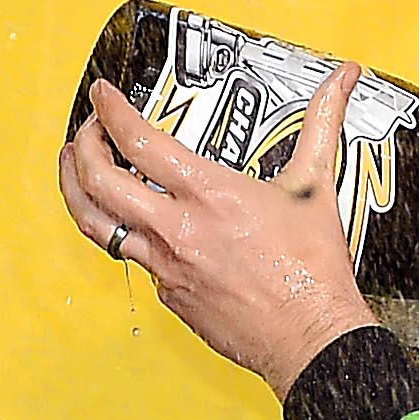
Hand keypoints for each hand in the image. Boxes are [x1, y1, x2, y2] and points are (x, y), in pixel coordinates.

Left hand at [58, 67, 377, 398]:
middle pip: (98, 180)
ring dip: (76, 191)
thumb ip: (323, 123)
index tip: (103, 96)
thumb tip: (342, 82)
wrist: (314, 337)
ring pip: (96, 224)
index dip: (111, 110)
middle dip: (82, 146)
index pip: (139, 140)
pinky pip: (136, 260)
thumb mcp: (316, 186)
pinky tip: (137, 226)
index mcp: (210, 195)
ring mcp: (168, 266)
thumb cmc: (315, 272)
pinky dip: (129, 235)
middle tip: (86, 130)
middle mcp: (179, 230)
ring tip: (75, 171)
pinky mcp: (170, 295)